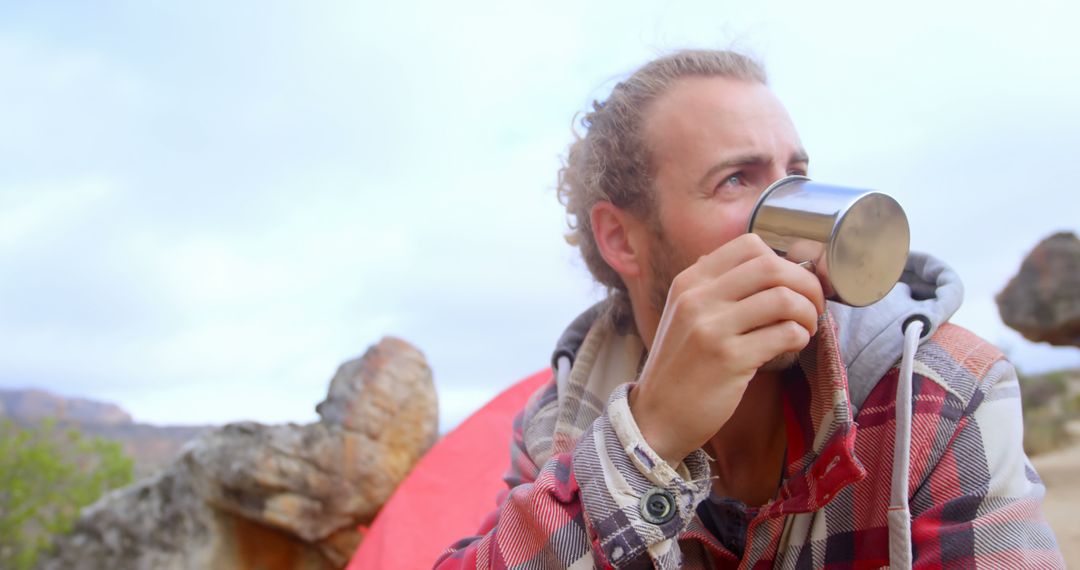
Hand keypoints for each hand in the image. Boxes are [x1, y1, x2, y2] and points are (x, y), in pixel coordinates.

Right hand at [628, 233, 824, 467]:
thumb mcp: (685, 316)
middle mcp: (698, 298)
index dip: (784, 261)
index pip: (749, 246)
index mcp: (689, 281)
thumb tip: (771, 270)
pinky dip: (799, 337)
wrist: (655, 416)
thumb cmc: (680, 367)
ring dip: (807, 313)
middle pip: (772, 266)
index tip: (793, 284)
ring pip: (783, 298)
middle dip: (806, 284)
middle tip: (813, 306)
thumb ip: (717, 290)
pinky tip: (793, 346)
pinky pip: (784, 333)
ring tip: (805, 329)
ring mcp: (712, 328)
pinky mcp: (729, 359)